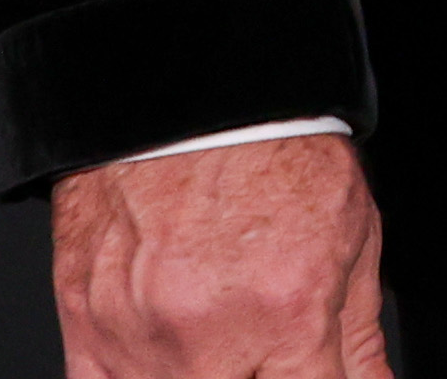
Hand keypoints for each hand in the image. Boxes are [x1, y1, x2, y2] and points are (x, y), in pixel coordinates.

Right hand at [53, 134, 390, 378]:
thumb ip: (360, 336)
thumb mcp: (352, 235)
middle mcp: (210, 336)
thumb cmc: (274, 151)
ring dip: (203, 372)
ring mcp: (140, 340)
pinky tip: (165, 351)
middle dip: (256, 374)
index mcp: (288, 312)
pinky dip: (138, 377)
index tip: (312, 370)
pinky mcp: (86, 328)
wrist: (191, 96)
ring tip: (217, 334)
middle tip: (261, 348)